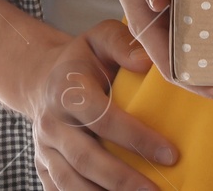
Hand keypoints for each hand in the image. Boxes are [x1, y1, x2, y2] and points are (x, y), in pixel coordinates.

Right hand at [25, 18, 176, 190]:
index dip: (136, 137)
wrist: (43, 78)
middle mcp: (51, 123)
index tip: (170, 154)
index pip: (103, 118)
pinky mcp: (42, 167)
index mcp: (67, 90)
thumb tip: (147, 61)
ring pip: (70, 181)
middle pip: (85, 158)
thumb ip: (122, 44)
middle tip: (156, 190)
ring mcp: (44, 149)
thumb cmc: (84, 59)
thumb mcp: (101, 38)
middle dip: (122, 179)